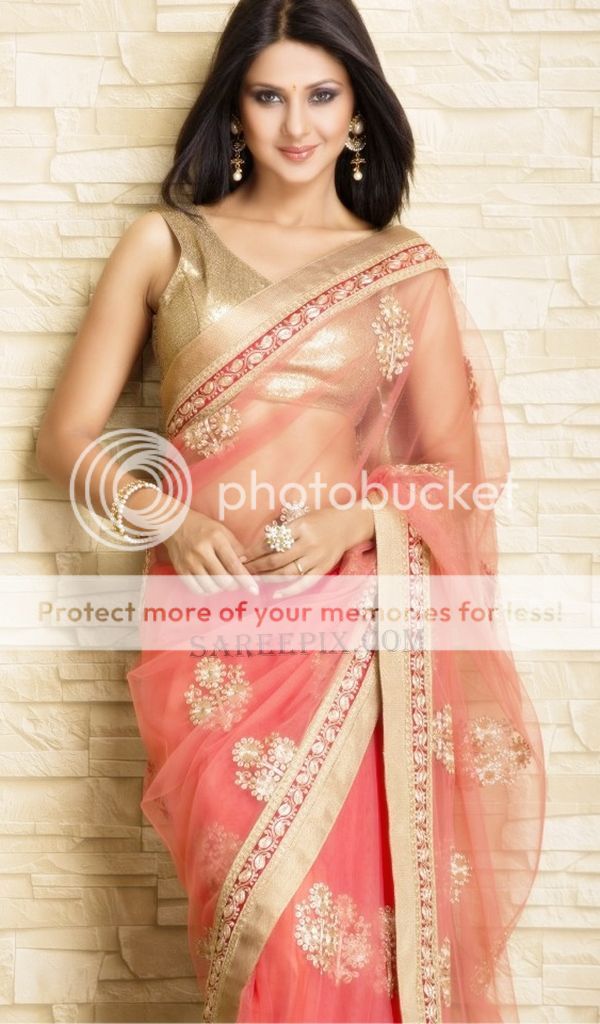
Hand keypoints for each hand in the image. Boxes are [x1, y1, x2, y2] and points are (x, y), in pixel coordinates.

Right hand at [162, 506, 258, 595]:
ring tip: (222, 581)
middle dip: (234, 584)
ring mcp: (190, 562)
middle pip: (223, 579)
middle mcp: (202, 551)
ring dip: (220, 588)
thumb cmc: (202, 527)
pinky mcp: (181, 570)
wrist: (174, 523)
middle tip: (235, 581)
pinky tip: (210, 584)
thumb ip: (236, 547)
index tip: (254, 589)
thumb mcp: (222, 530)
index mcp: (215, 539)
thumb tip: (246, 564)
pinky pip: (197, 589)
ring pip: (210, 587)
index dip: (245, 579)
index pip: (233, 564)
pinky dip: (207, 590)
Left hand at [242, 503, 374, 597]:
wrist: (348, 525)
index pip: (270, 542)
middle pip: (275, 560)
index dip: (253, 551)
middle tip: (242, 570)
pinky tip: (275, 595)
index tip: (241, 556)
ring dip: (267, 578)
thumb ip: (283, 530)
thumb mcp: (301, 517)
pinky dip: (289, 591)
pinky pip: (304, 584)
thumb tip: (258, 546)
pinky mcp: (323, 569)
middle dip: (256, 566)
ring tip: (253, 580)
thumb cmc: (320, 520)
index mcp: (300, 527)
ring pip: (286, 573)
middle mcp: (308, 543)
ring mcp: (317, 558)